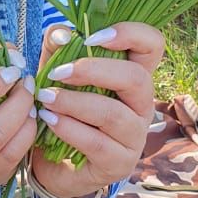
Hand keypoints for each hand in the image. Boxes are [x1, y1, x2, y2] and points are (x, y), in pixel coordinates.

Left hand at [31, 22, 164, 197]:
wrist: (52, 164)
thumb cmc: (62, 111)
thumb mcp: (56, 75)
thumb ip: (57, 50)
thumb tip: (60, 33)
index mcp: (132, 76)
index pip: (153, 45)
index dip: (130, 33)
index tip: (91, 39)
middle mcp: (142, 105)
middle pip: (137, 78)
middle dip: (93, 70)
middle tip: (57, 72)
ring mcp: (134, 136)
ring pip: (113, 113)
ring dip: (74, 102)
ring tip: (45, 99)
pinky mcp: (119, 163)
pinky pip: (97, 143)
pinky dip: (69, 128)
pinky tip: (48, 120)